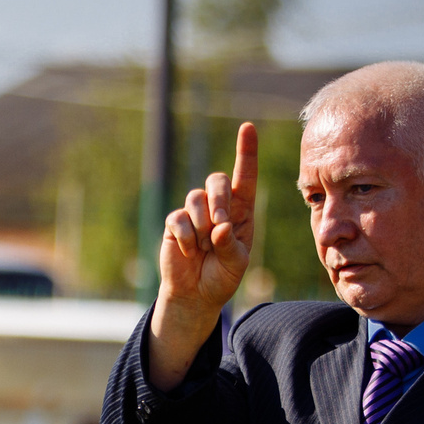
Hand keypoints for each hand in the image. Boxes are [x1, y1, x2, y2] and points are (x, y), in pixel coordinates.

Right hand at [145, 123, 258, 389]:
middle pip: (217, 181)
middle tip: (220, 226)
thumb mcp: (236, 263)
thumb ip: (230, 244)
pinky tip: (190, 251)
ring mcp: (195, 213)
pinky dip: (187, 237)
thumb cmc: (222, 276)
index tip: (247, 127)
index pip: (245, 176)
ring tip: (204, 246)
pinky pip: (179, 218)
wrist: (196, 295)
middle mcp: (219, 206)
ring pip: (196, 197)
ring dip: (202, 222)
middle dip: (220, 200)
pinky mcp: (175, 224)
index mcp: (242, 211)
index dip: (246, 151)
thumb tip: (219, 226)